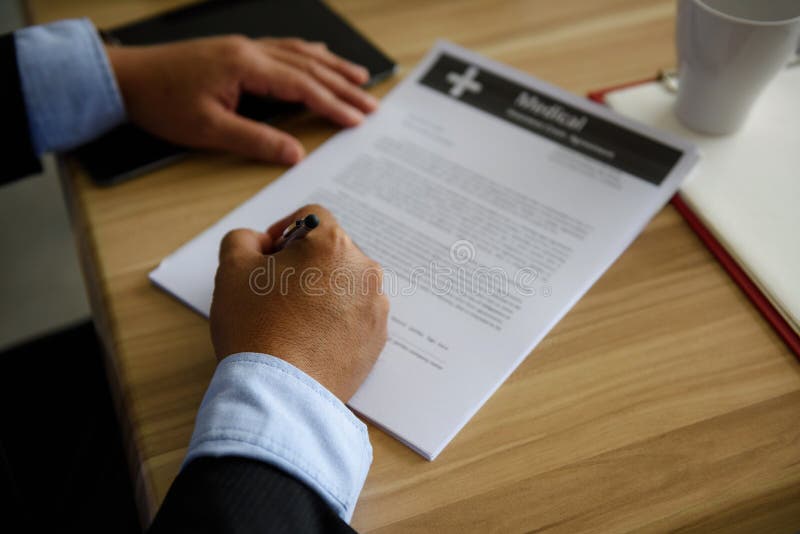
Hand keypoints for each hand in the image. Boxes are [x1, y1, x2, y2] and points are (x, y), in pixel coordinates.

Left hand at [105, 37, 377, 164]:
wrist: (127, 78)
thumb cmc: (162, 103)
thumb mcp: (209, 130)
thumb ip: (256, 140)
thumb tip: (295, 153)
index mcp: (247, 67)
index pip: (303, 87)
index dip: (334, 104)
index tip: (358, 119)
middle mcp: (251, 51)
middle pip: (309, 67)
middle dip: (343, 86)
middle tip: (371, 102)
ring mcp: (244, 48)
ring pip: (300, 53)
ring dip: (331, 66)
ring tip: (358, 77)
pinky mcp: (236, 51)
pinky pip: (284, 48)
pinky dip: (308, 54)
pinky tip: (318, 56)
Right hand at [210, 204, 388, 401]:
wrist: (281, 392)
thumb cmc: (255, 326)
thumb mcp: (232, 269)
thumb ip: (244, 239)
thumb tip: (262, 243)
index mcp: (334, 245)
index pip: (311, 217)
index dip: (284, 231)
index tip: (268, 255)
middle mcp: (364, 271)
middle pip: (332, 252)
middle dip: (304, 263)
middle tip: (276, 290)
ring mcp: (376, 308)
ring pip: (345, 285)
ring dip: (322, 292)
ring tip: (293, 319)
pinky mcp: (378, 340)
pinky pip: (355, 317)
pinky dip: (336, 321)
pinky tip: (310, 339)